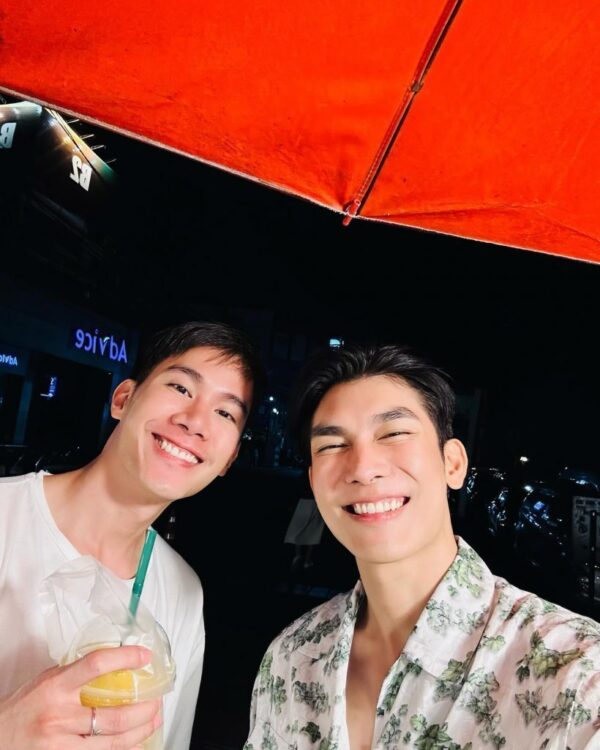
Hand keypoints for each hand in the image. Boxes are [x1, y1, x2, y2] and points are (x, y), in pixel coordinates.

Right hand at [0, 645, 161, 748]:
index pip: (96, 665)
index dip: (125, 658)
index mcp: (56, 687)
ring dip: (140, 731)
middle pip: (114, 714)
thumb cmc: (23, 708)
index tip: (144, 655)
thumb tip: (112, 662)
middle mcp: (60, 715)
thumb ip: (75, 673)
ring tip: (153, 720)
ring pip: (113, 741)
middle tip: (157, 700)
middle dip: (144, 708)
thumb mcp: (46, 681)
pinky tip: (134, 742)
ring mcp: (61, 743)